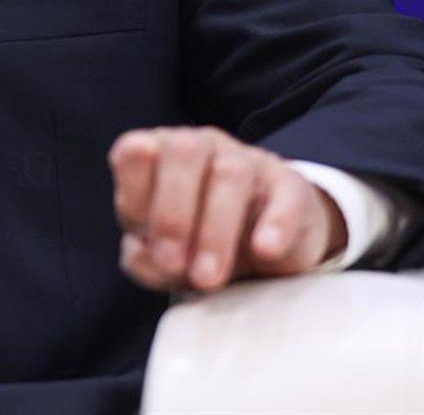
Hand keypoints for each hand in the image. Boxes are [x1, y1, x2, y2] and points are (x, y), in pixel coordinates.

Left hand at [108, 125, 346, 292]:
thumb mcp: (165, 257)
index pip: (134, 151)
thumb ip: (144, 260)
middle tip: (173, 264)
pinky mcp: (291, 185)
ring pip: (230, 174)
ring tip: (207, 278)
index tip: (140, 235)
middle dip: (172, 214)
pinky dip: (274, 223)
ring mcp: (248, 160)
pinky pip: (285, 195)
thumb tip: (141, 254)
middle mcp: (200, 146)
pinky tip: (264, 250)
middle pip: (182, 153)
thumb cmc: (198, 241)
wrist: (266, 245)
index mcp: (159, 154)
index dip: (132, 193)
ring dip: (214, 231)